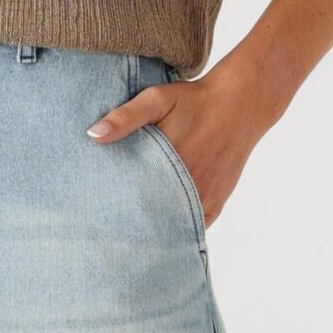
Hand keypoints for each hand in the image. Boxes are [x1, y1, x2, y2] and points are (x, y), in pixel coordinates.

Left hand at [85, 63, 271, 226]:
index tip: (99, 212)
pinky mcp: (216, 203)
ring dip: (156, 228)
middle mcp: (189, 187)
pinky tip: (161, 230)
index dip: (116, 206)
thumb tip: (93, 135)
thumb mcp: (157, 100)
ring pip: (174, 225)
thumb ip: (125, 117)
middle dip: (133, 222)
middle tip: (110, 228)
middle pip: (153, 217)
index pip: (134, 197)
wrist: (239, 105)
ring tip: (133, 233)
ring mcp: (204, 199)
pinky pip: (194, 226)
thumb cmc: (194, 101)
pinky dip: (178, 228)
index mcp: (169, 164)